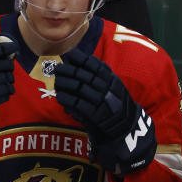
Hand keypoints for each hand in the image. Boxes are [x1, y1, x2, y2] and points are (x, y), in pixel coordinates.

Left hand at [54, 48, 155, 174]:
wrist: (125, 127)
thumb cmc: (114, 103)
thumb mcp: (113, 85)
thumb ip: (99, 74)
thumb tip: (78, 60)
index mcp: (112, 79)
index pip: (95, 65)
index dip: (80, 58)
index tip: (68, 54)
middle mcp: (108, 89)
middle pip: (84, 76)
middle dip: (68, 71)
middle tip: (57, 68)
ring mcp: (102, 102)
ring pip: (79, 89)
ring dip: (65, 84)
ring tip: (56, 82)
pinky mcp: (95, 116)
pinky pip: (78, 105)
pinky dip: (67, 100)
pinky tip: (59, 96)